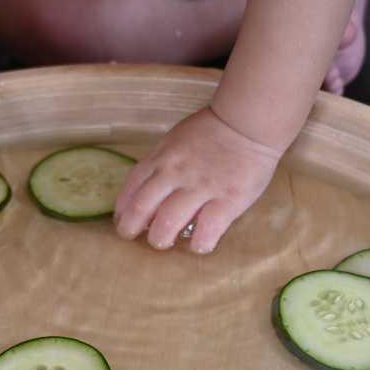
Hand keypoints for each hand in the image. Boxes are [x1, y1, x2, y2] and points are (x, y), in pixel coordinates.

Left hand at [114, 107, 282, 253]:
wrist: (247, 123)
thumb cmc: (211, 132)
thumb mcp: (175, 140)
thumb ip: (160, 164)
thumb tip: (148, 194)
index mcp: (161, 158)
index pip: (131, 188)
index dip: (123, 210)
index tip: (123, 222)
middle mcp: (175, 174)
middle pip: (143, 208)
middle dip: (132, 228)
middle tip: (135, 237)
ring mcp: (201, 188)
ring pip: (168, 222)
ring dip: (161, 239)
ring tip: (164, 242)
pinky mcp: (227, 200)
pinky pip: (207, 230)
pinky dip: (199, 243)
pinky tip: (199, 245)